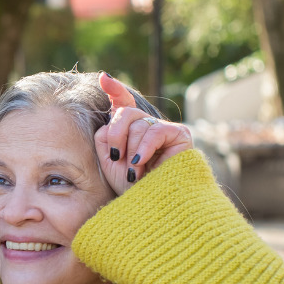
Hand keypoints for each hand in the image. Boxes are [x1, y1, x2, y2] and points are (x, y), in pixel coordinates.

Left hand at [94, 72, 193, 194]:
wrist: (150, 205)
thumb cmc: (129, 186)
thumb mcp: (109, 159)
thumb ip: (106, 134)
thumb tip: (113, 111)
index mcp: (130, 130)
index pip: (124, 103)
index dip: (115, 89)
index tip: (103, 78)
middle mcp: (147, 126)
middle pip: (125, 112)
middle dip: (116, 134)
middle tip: (117, 157)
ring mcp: (164, 129)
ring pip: (138, 124)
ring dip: (131, 150)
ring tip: (134, 171)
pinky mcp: (180, 134)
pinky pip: (155, 131)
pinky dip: (144, 147)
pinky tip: (141, 162)